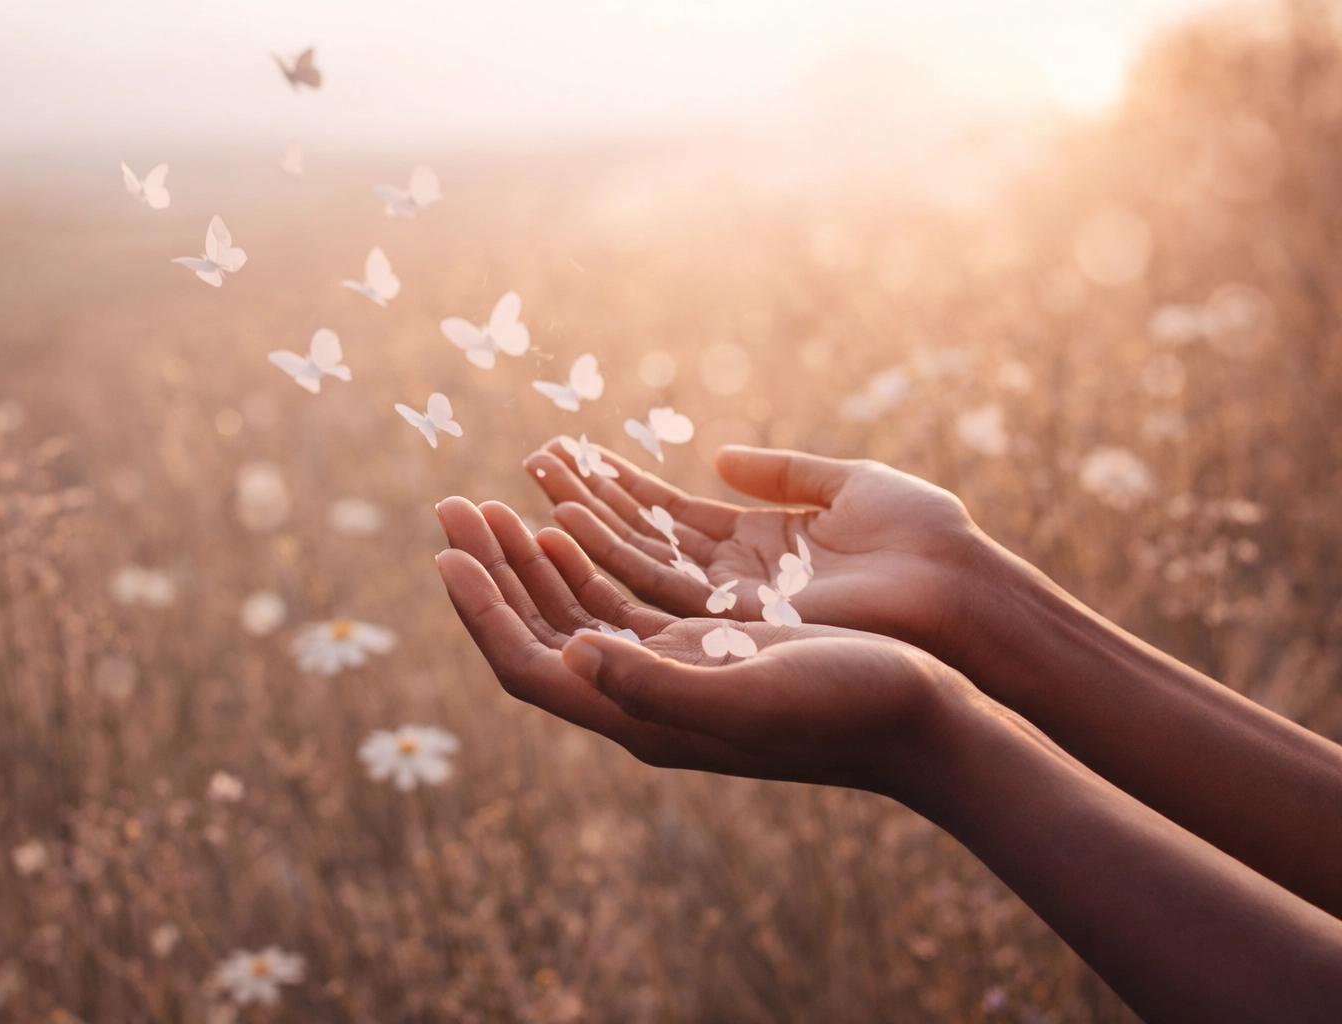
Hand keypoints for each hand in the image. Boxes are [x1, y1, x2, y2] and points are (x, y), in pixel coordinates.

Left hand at [433, 496, 971, 796]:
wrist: (919, 717)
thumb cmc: (846, 710)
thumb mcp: (751, 695)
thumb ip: (658, 684)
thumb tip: (571, 656)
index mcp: (642, 718)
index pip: (530, 666)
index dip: (482, 611)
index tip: (446, 551)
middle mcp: (643, 698)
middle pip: (538, 633)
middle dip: (490, 570)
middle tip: (450, 505)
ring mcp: (670, 672)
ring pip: (571, 612)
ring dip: (528, 560)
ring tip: (489, 506)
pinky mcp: (699, 647)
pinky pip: (617, 600)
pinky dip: (583, 561)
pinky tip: (564, 526)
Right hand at [524, 440, 988, 656]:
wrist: (966, 597)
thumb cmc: (924, 540)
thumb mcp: (846, 485)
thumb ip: (780, 473)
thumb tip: (718, 455)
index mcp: (754, 550)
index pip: (664, 516)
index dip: (614, 487)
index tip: (566, 455)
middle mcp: (730, 586)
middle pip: (633, 542)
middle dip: (578, 503)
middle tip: (523, 467)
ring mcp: (729, 611)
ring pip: (631, 565)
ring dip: (576, 527)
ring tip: (524, 488)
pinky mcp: (735, 629)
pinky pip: (656, 589)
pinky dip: (608, 554)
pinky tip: (561, 524)